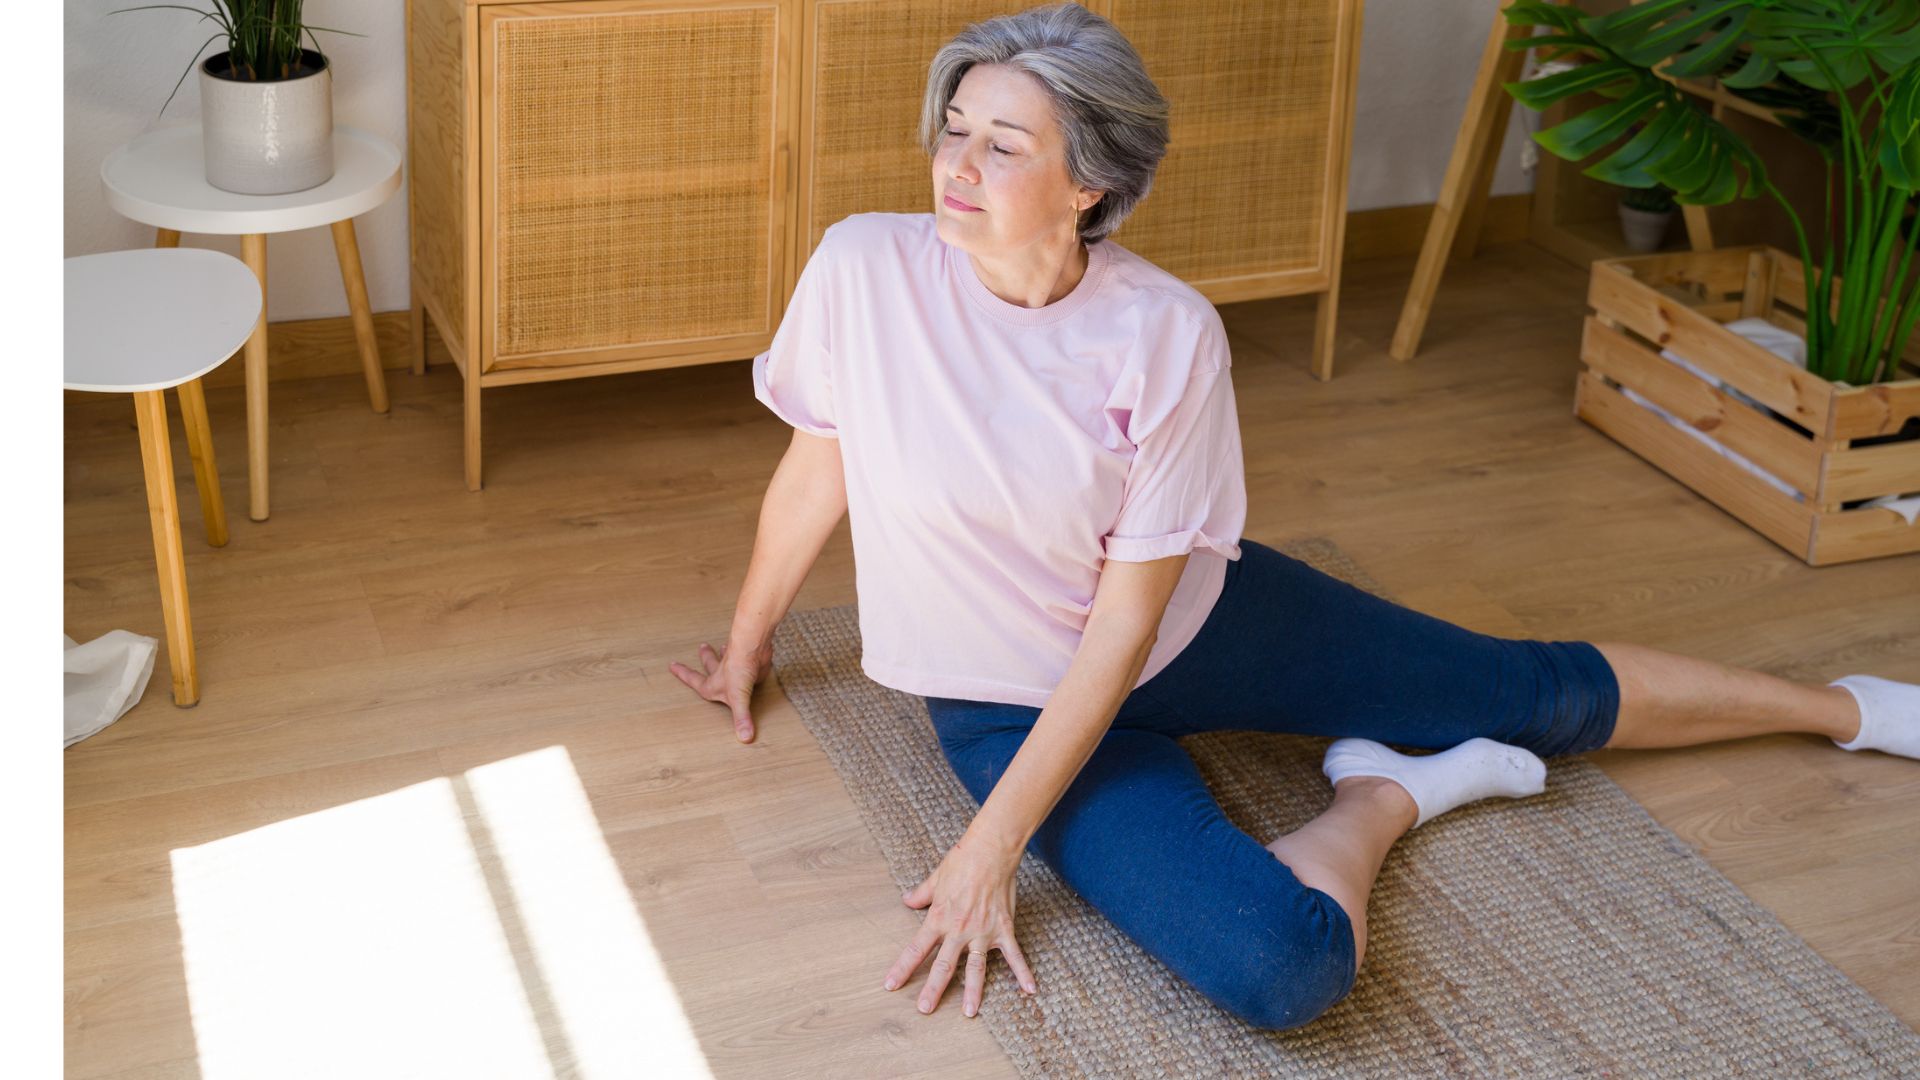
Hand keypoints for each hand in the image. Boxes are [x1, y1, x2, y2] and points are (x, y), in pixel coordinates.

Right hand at [667, 638, 772, 742]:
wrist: (753, 649)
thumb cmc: (739, 670)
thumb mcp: (738, 699)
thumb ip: (741, 719)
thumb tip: (744, 738)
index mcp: (712, 684)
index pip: (693, 680)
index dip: (682, 674)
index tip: (672, 665)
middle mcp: (722, 674)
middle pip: (709, 663)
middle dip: (705, 657)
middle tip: (701, 647)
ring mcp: (735, 666)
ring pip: (725, 658)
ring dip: (723, 653)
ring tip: (722, 647)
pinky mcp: (749, 663)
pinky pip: (745, 662)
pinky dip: (746, 660)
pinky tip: (752, 660)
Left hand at [883, 835, 1037, 1017]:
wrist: (991, 850)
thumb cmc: (962, 861)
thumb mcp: (935, 878)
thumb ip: (921, 894)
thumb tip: (907, 900)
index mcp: (939, 918)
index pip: (916, 949)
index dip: (902, 969)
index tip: (891, 985)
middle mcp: (959, 930)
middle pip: (943, 965)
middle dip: (933, 989)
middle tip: (925, 1009)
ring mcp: (982, 932)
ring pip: (976, 967)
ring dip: (972, 991)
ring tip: (969, 1012)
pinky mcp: (1003, 929)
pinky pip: (1014, 955)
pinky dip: (1022, 973)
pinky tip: (1029, 990)